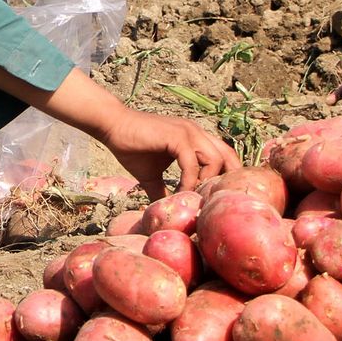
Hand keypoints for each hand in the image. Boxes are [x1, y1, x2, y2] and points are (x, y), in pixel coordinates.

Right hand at [92, 108, 238, 199]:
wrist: (113, 127)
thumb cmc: (131, 148)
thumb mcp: (151, 176)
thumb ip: (163, 191)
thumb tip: (164, 213)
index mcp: (195, 139)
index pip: (224, 156)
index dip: (224, 178)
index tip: (212, 200)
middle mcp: (197, 133)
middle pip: (228, 157)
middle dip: (224, 181)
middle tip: (209, 202)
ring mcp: (189, 132)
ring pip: (215, 160)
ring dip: (206, 183)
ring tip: (192, 198)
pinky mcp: (177, 136)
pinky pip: (192, 163)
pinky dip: (188, 181)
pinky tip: (178, 192)